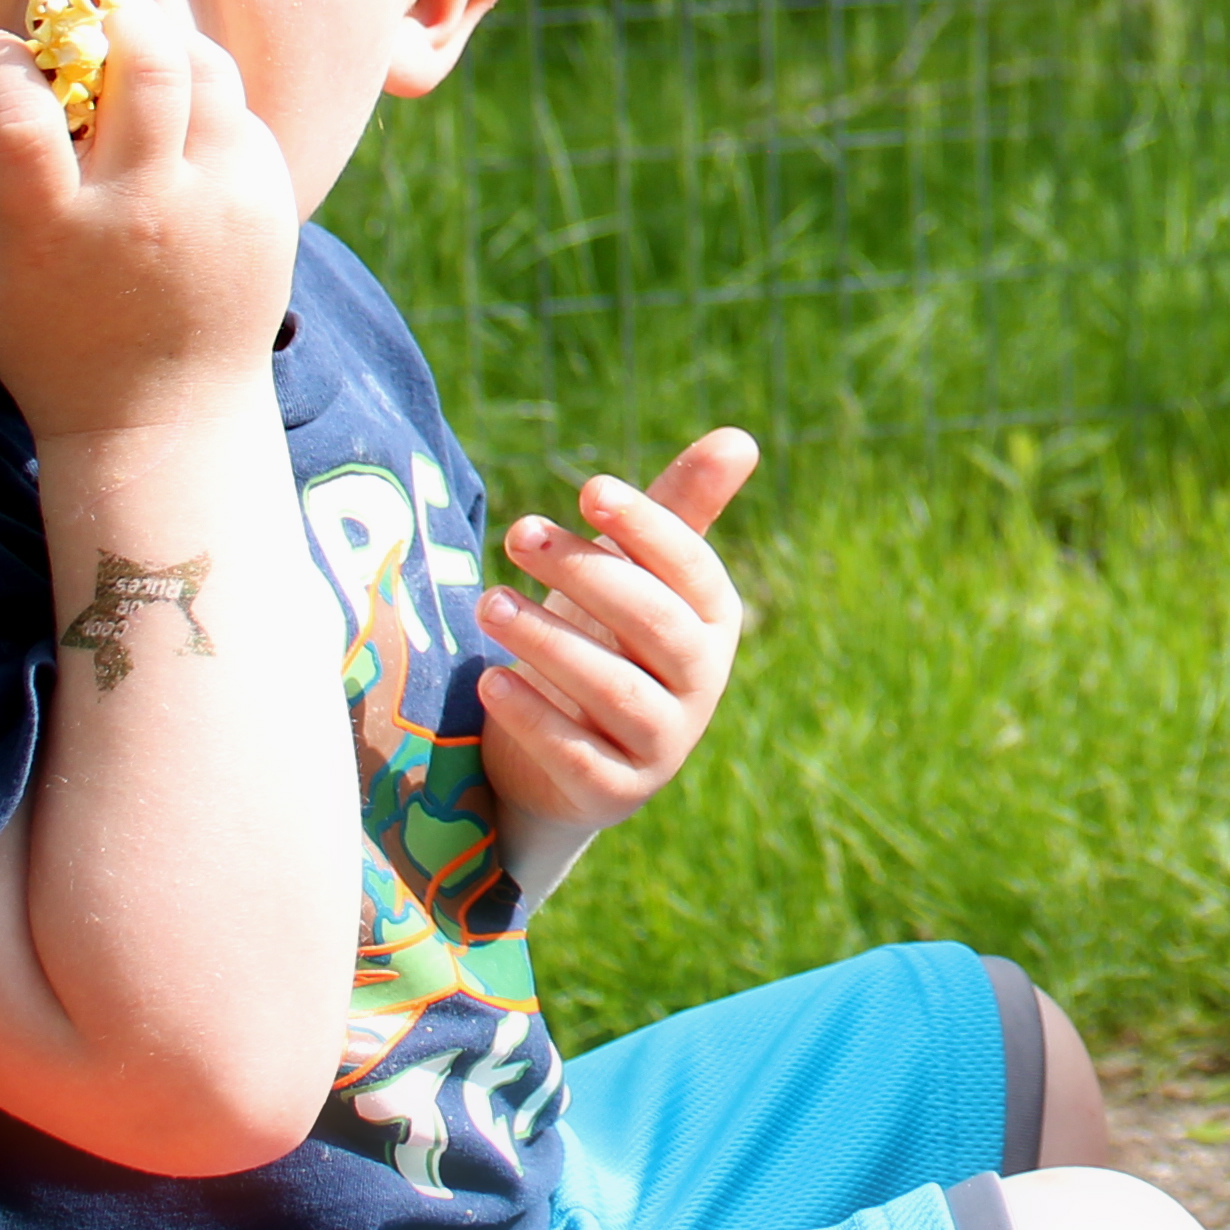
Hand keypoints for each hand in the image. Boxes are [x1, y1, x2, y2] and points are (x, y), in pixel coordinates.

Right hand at [0, 0, 297, 445]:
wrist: (163, 414)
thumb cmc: (44, 332)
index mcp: (51, 229)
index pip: (20, 109)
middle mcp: (143, 211)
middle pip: (145, 63)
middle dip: (113, 12)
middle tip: (92, 6)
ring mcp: (216, 206)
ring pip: (206, 72)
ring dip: (165, 43)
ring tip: (135, 49)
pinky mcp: (267, 206)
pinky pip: (237, 112)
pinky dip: (202, 97)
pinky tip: (173, 119)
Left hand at [475, 428, 755, 853]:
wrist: (558, 759)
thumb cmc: (601, 639)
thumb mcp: (631, 573)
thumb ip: (677, 510)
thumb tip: (741, 438)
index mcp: (710, 619)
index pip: (690, 567)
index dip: (645, 526)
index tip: (587, 487)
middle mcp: (700, 681)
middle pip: (653, 623)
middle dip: (585, 573)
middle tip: (518, 533)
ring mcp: (664, 741)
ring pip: (615, 690)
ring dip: (548, 642)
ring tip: (488, 603)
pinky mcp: (616, 791)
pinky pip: (578, 754)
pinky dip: (534, 717)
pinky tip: (488, 681)